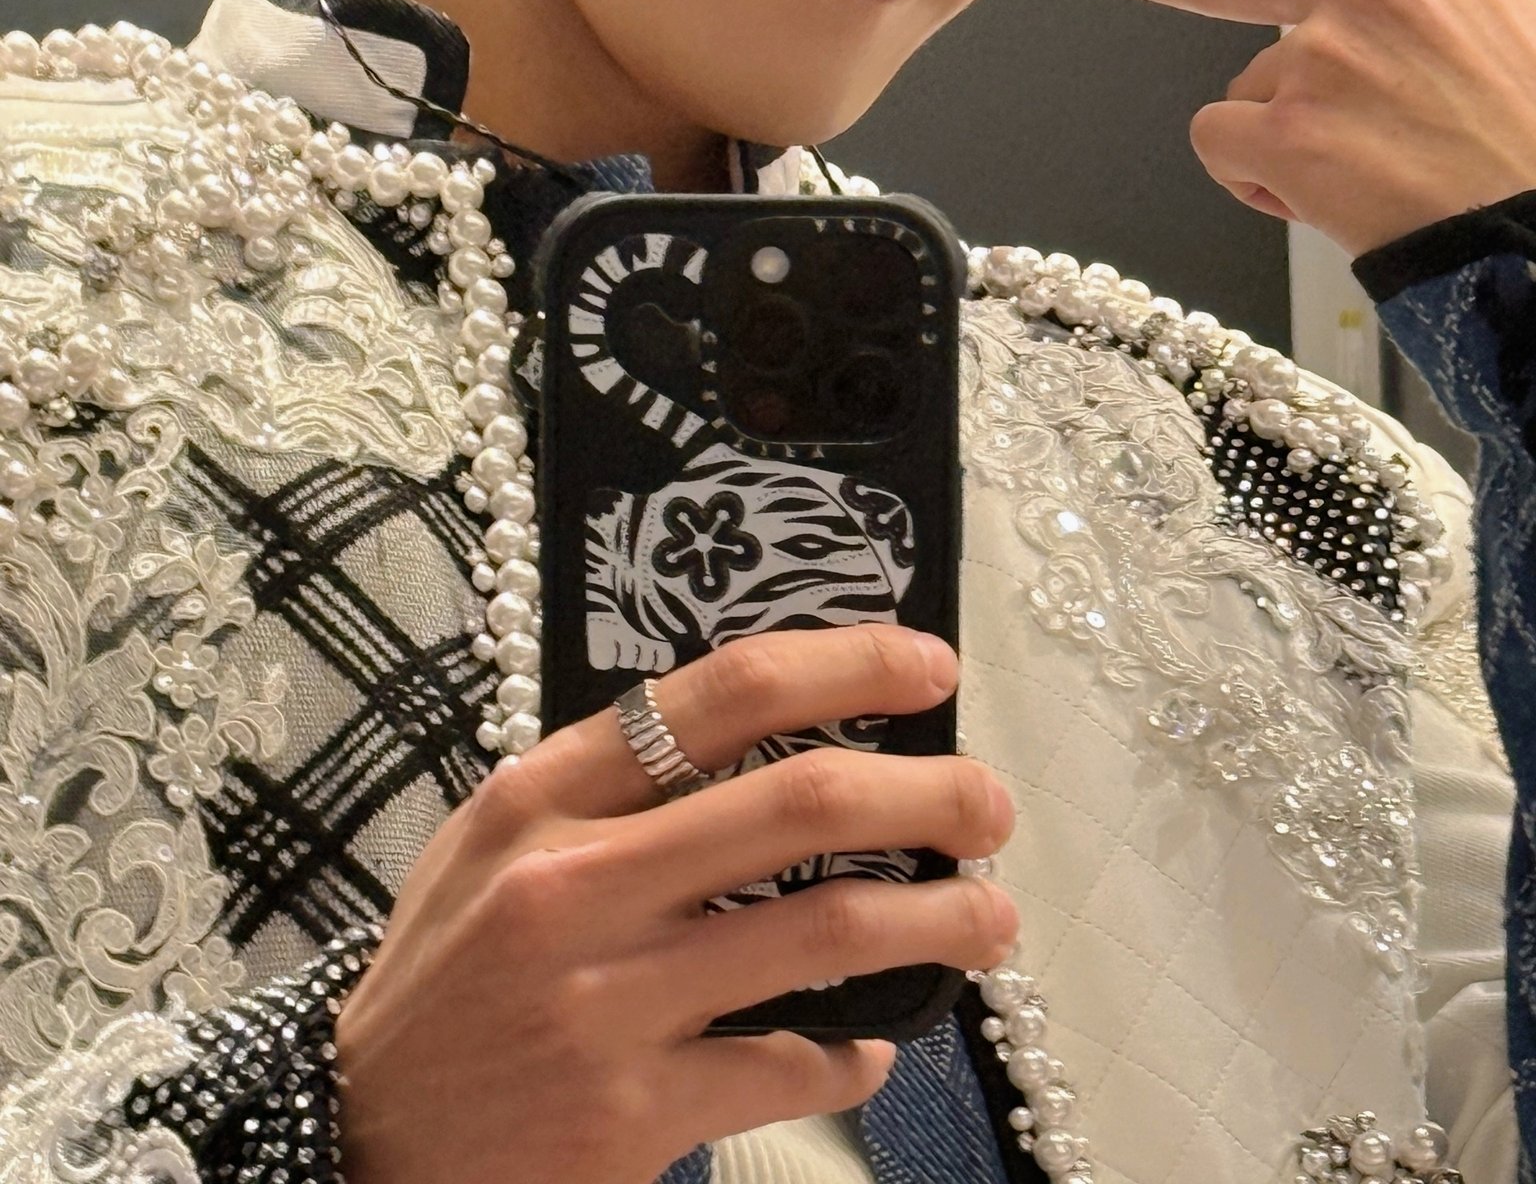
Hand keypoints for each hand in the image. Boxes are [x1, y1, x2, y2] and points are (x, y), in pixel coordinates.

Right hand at [333, 624, 1016, 1183]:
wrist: (353, 1140)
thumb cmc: (440, 979)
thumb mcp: (489, 847)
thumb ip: (601, 788)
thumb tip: (755, 741)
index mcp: (545, 796)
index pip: (721, 693)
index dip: (846, 665)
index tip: (927, 667)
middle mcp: (577, 882)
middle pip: (803, 802)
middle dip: (927, 793)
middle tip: (988, 806)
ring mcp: (607, 1000)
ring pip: (824, 930)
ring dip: (934, 920)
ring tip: (989, 919)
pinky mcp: (630, 1113)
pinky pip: (788, 1067)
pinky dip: (851, 1052)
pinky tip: (870, 1043)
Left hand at [1029, 0, 1535, 257]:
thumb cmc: (1521, 130)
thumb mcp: (1487, 16)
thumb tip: (1325, 8)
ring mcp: (1318, 61)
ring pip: (1241, 89)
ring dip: (1284, 130)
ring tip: (1372, 158)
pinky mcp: (1285, 137)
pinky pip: (1227, 148)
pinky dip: (1268, 179)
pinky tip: (1342, 191)